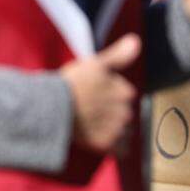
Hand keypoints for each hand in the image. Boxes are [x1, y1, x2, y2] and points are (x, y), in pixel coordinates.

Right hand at [60, 33, 140, 155]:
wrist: (52, 107)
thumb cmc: (72, 82)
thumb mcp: (95, 63)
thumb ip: (119, 55)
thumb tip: (136, 40)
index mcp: (125, 91)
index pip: (125, 93)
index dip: (110, 93)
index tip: (96, 92)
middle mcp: (125, 112)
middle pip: (125, 113)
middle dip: (113, 112)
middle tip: (92, 108)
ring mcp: (116, 129)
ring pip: (123, 131)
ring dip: (114, 129)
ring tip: (94, 123)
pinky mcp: (106, 144)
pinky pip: (119, 150)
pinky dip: (114, 147)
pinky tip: (101, 139)